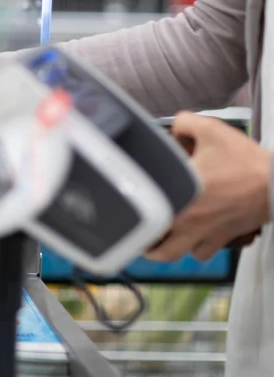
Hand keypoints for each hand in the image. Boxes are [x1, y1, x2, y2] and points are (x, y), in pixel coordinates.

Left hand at [146, 113, 271, 261]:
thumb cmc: (247, 162)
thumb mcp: (211, 130)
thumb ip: (185, 123)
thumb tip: (175, 126)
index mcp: (178, 192)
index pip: (146, 204)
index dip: (135, 200)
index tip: (130, 196)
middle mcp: (187, 218)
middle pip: (154, 245)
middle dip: (143, 239)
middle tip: (139, 227)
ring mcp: (204, 232)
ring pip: (176, 253)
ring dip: (165, 247)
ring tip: (160, 236)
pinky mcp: (222, 238)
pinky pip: (202, 253)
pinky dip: (195, 249)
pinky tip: (192, 238)